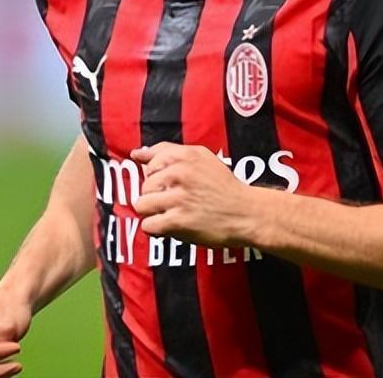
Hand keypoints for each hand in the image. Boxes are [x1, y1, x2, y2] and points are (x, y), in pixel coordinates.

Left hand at [131, 142, 256, 246]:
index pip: (151, 161)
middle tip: (176, 201)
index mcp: (186, 156)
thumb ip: (168, 153)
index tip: (171, 183)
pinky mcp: (178, 221)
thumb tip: (136, 155)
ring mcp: (179, 198)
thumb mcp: (202, 159)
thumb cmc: (223, 187)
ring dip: (153, 212)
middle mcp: (180, 173)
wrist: (246, 213)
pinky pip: (148, 225)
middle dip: (156, 195)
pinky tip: (171, 225)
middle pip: (144, 185)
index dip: (157, 175)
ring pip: (142, 204)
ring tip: (170, 213)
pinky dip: (157, 229)